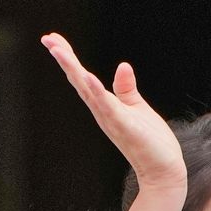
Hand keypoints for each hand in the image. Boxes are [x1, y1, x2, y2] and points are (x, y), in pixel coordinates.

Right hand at [41, 32, 186, 193]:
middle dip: (64, 60)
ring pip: (88, 90)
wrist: (163, 171)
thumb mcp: (136, 108)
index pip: (83, 77)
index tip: (52, 39)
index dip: (68, 58)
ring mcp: (112, 119)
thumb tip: (123, 66)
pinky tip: (88, 76)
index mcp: (105, 105)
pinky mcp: (125, 126)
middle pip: (79, 81)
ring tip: (59, 50)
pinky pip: (108, 107)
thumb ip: (126, 89)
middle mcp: (103, 111)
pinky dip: (98, 92)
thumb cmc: (151, 142)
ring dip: (73, 70)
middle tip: (47, 39)